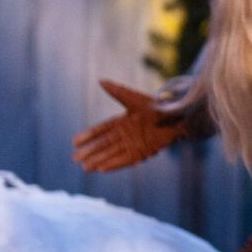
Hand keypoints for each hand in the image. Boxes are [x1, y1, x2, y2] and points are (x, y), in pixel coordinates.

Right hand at [71, 79, 186, 171]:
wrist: (176, 116)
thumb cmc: (156, 105)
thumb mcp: (133, 98)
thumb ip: (116, 91)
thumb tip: (100, 81)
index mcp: (122, 121)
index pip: (101, 130)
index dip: (88, 136)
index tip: (74, 142)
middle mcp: (126, 134)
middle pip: (103, 145)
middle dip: (90, 152)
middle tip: (75, 159)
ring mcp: (133, 144)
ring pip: (111, 154)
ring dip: (98, 161)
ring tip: (84, 168)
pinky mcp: (142, 152)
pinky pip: (124, 160)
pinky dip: (113, 164)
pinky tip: (101, 170)